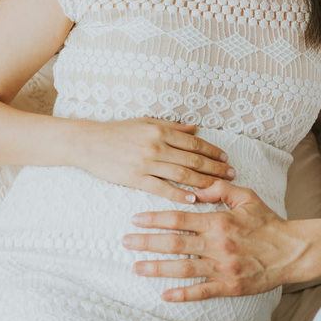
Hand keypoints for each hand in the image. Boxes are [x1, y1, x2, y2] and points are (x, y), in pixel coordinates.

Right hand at [75, 117, 232, 203]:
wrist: (89, 142)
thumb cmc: (118, 131)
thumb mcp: (146, 122)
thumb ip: (172, 126)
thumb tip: (195, 127)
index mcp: (160, 130)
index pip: (194, 142)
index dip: (212, 151)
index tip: (226, 159)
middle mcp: (156, 145)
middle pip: (193, 158)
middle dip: (215, 168)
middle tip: (231, 175)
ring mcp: (146, 162)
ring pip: (182, 173)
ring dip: (203, 182)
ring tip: (219, 188)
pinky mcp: (135, 177)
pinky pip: (162, 188)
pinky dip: (179, 194)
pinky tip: (193, 199)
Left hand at [122, 180, 303, 300]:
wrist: (291, 251)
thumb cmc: (268, 223)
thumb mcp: (246, 197)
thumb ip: (220, 189)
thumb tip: (196, 187)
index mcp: (218, 221)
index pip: (179, 218)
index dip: (154, 219)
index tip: (135, 220)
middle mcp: (217, 244)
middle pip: (174, 243)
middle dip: (146, 242)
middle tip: (125, 242)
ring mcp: (222, 267)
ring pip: (183, 268)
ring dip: (156, 268)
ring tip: (136, 267)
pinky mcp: (229, 286)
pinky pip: (201, 291)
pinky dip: (182, 295)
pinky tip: (163, 295)